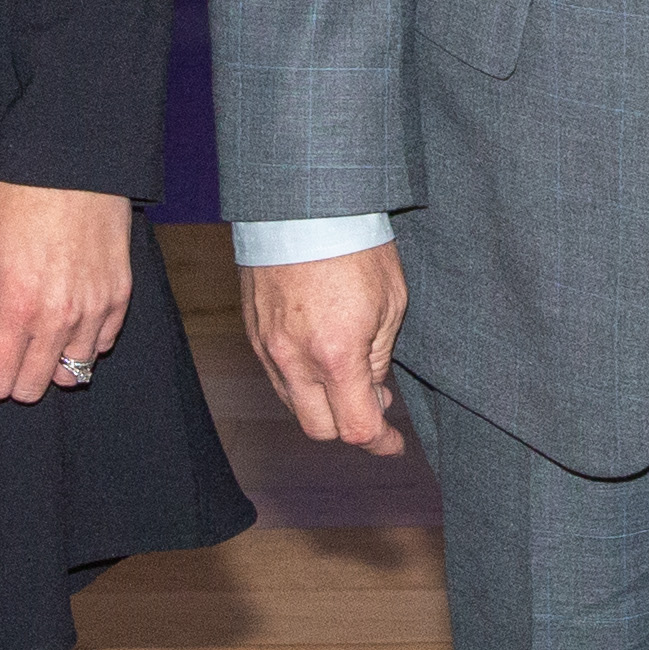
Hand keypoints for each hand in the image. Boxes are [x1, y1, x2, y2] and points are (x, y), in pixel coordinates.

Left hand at [0, 179, 134, 403]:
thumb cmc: (16, 197)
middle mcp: (60, 316)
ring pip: (72, 374)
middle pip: (33, 387)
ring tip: (35, 331)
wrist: (75, 157)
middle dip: (10, 376)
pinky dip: (82, 341)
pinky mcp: (121, 294)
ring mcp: (96, 307)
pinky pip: (102, 344)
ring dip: (49, 362)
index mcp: (18, 306)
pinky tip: (65, 314)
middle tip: (1, 347)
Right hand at [241, 241, 410, 452]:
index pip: (357, 427)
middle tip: (378, 406)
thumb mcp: (390, 303)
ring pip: (296, 405)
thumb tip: (374, 390)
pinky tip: (323, 360)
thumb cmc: (355, 246)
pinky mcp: (253, 335)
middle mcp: (296, 361)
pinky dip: (303, 383)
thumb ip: (379, 357)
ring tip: (352, 378)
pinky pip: (278, 378)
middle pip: (321, 429)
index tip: (394, 443)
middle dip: (352, 427)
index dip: (380, 442)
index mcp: (337, 356)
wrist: (303, 206)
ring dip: (325, 405)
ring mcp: (269, 350)